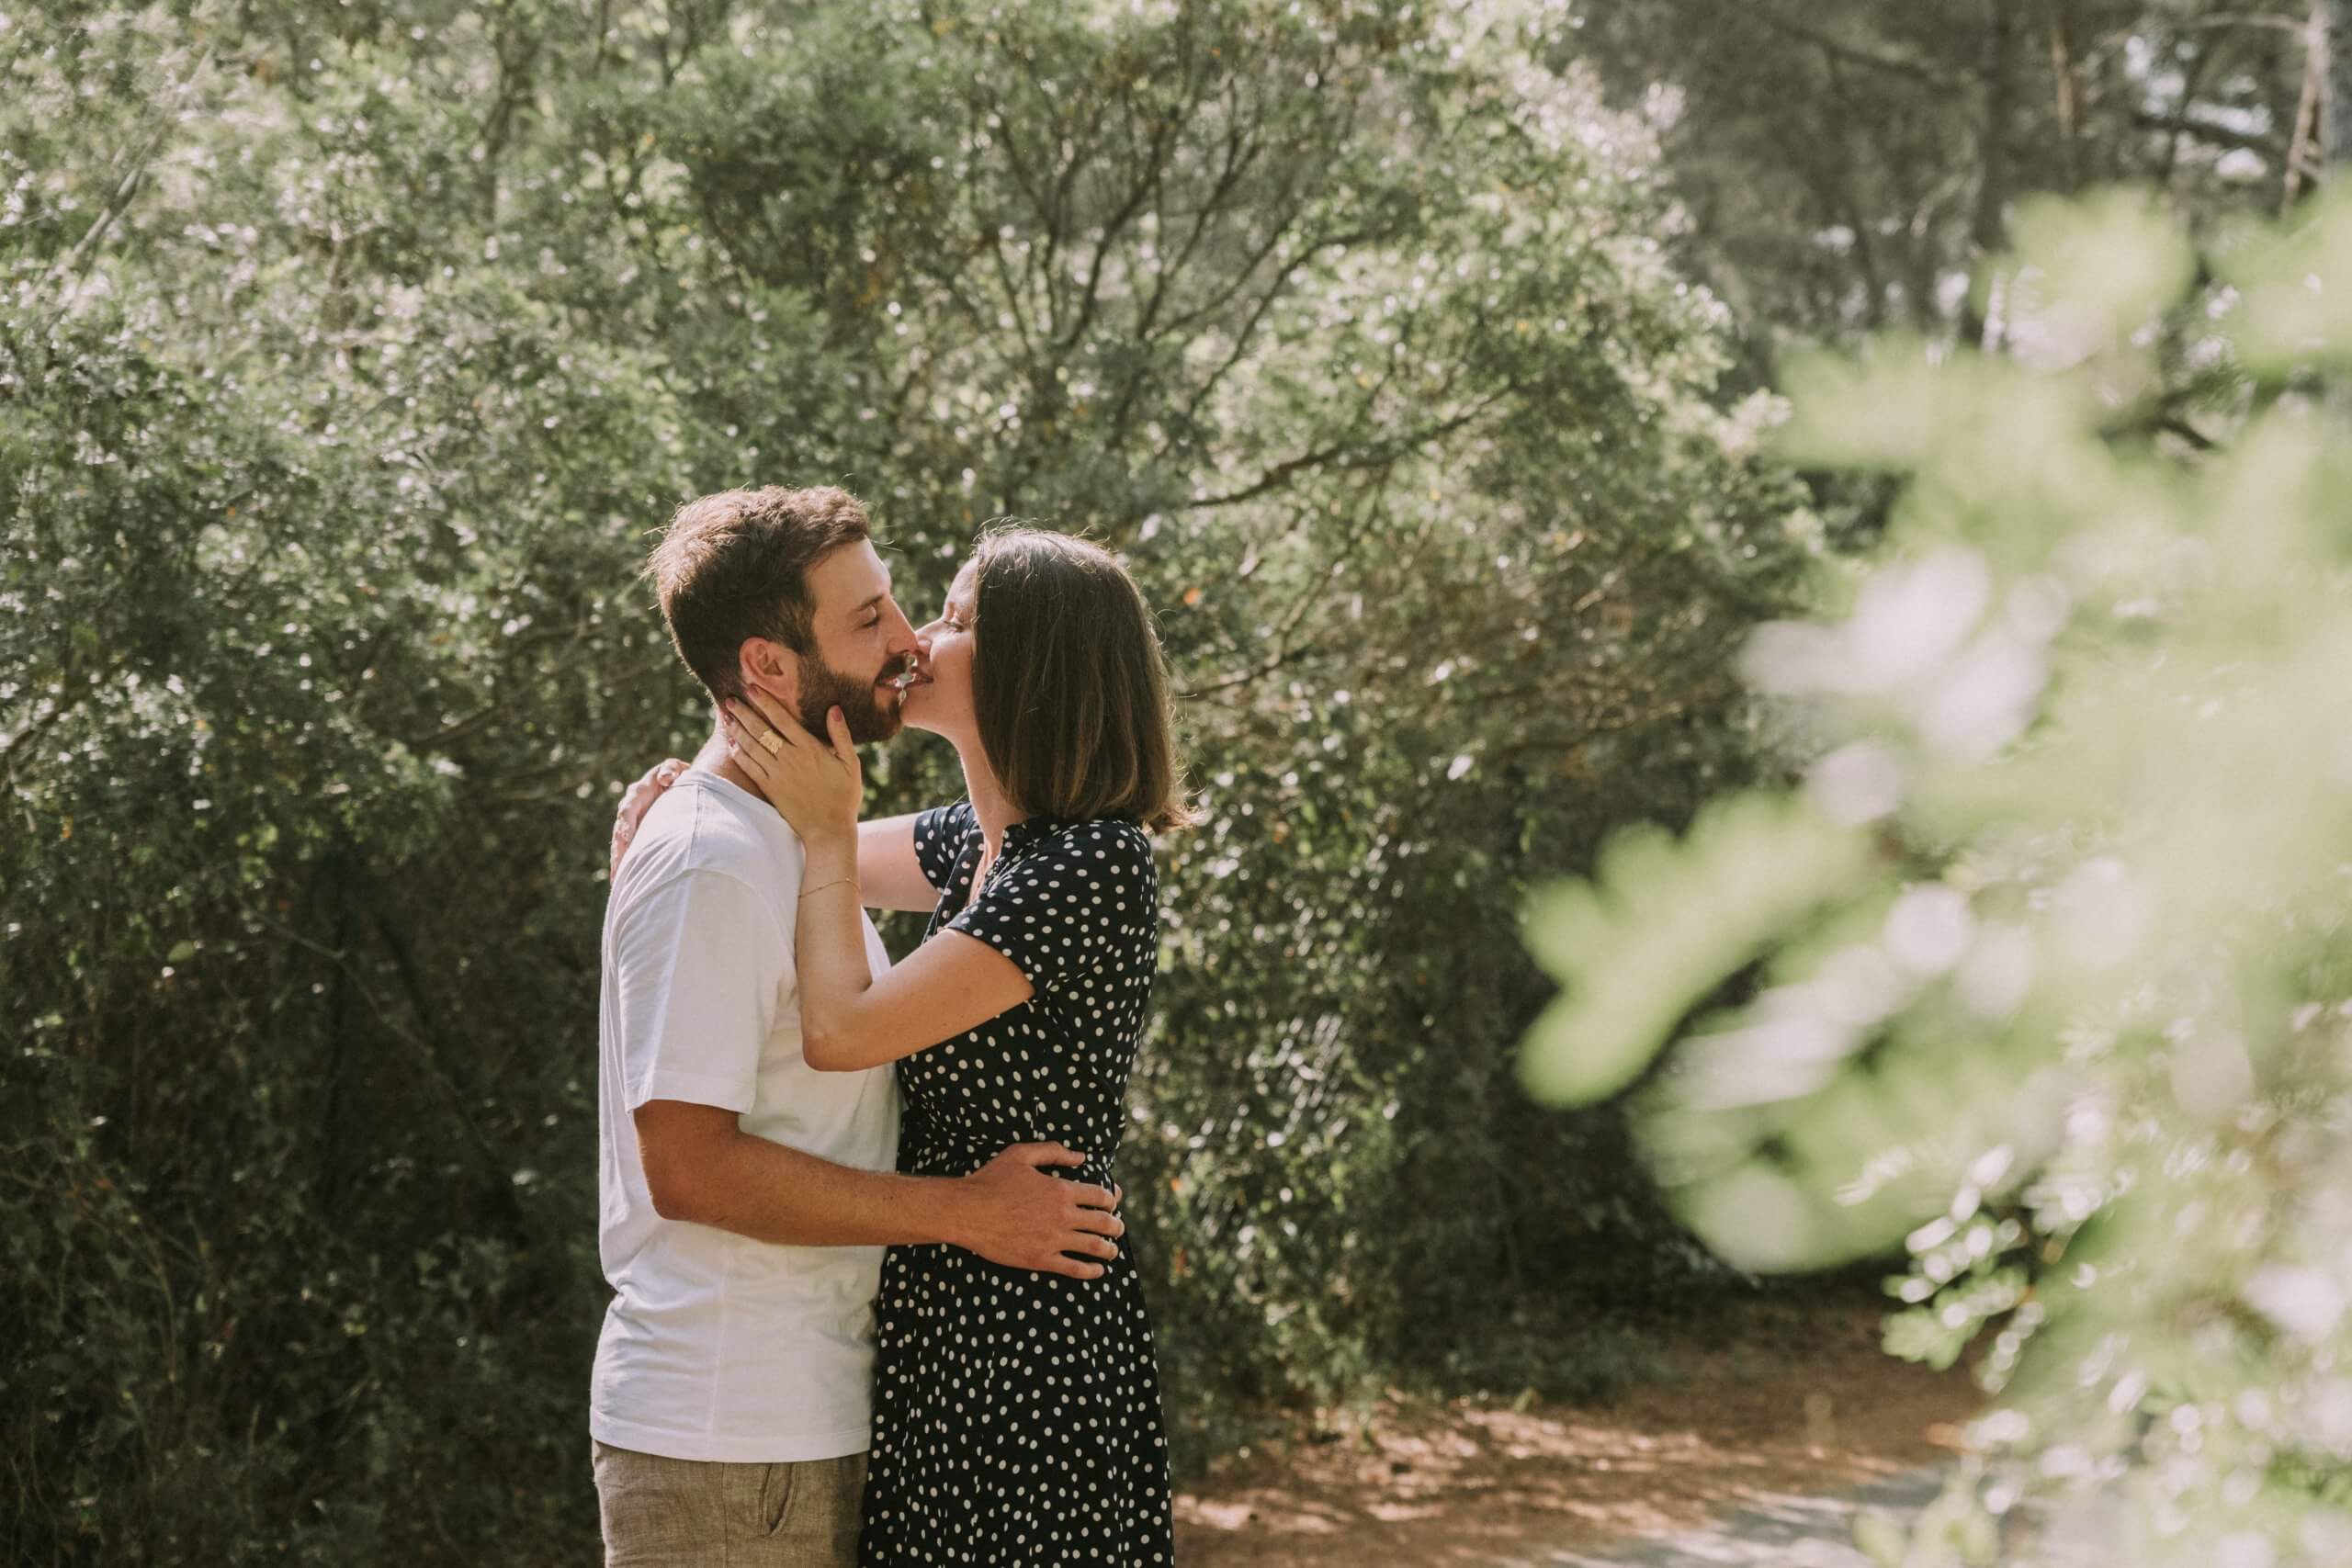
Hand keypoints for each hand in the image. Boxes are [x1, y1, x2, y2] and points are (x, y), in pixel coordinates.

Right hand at [610, 758, 689, 878]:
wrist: (679, 781)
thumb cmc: (678, 774)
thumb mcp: (676, 768)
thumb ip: (671, 770)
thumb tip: (666, 777)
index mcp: (638, 794)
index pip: (627, 811)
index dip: (626, 826)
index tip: (625, 841)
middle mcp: (630, 809)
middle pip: (620, 833)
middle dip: (618, 852)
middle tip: (618, 872)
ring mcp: (632, 822)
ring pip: (621, 844)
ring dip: (619, 863)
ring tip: (618, 883)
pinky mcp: (637, 833)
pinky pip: (629, 850)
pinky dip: (626, 865)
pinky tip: (625, 882)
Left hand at [721, 693, 861, 846]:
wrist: (829, 830)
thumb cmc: (843, 796)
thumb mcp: (851, 764)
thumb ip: (841, 735)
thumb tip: (833, 708)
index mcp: (809, 748)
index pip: (782, 719)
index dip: (765, 702)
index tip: (752, 689)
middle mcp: (790, 758)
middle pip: (761, 730)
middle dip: (743, 712)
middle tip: (729, 699)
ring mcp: (777, 774)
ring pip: (751, 747)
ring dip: (737, 730)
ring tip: (727, 717)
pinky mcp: (769, 789)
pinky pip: (749, 767)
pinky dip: (738, 754)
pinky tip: (731, 744)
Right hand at [952, 1143, 1124, 1279]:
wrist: (967, 1212)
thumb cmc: (991, 1180)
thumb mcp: (1021, 1155)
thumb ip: (1053, 1152)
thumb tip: (1081, 1156)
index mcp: (1061, 1189)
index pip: (1100, 1196)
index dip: (1111, 1199)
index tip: (1113, 1203)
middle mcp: (1063, 1215)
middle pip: (1103, 1222)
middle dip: (1116, 1225)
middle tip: (1118, 1228)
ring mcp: (1054, 1239)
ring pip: (1094, 1247)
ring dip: (1109, 1249)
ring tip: (1112, 1250)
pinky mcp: (1041, 1259)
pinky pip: (1075, 1268)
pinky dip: (1091, 1271)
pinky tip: (1097, 1271)